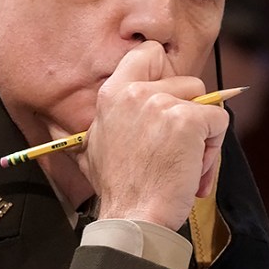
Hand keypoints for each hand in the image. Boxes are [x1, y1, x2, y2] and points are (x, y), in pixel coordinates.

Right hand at [80, 41, 229, 230]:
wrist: (133, 216)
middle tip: (178, 149)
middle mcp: (136, 92)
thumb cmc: (119, 187)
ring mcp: (162, 104)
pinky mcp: (187, 120)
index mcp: (113, 93)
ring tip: (187, 164)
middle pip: (187, 82)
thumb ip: (91, 125)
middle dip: (190, 114)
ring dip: (204, 134)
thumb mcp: (90, 148)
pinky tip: (195, 171)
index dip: (166, 72)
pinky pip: (218, 120)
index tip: (170, 97)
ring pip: (206, 102)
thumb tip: (50, 124)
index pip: (148, 52)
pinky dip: (214, 148)